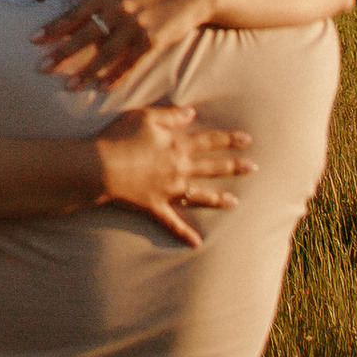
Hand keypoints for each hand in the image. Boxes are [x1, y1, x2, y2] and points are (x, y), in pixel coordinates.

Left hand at [39, 0, 218, 86]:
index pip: (74, 14)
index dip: (53, 27)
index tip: (33, 40)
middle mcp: (119, 9)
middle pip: (85, 35)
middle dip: (62, 53)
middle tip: (41, 68)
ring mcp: (137, 25)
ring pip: (106, 53)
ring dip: (86, 71)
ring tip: (68, 87)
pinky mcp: (153, 40)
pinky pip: (131, 61)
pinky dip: (116, 76)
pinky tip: (102, 88)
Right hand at [91, 104, 253, 246]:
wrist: (101, 167)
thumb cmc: (120, 137)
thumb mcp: (145, 117)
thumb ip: (171, 115)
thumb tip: (192, 112)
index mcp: (178, 145)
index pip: (211, 140)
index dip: (230, 139)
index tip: (248, 140)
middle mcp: (180, 168)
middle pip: (213, 167)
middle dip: (235, 167)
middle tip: (254, 168)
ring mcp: (170, 190)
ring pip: (200, 195)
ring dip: (218, 199)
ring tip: (235, 202)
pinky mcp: (156, 207)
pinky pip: (173, 223)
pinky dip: (185, 234)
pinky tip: (197, 243)